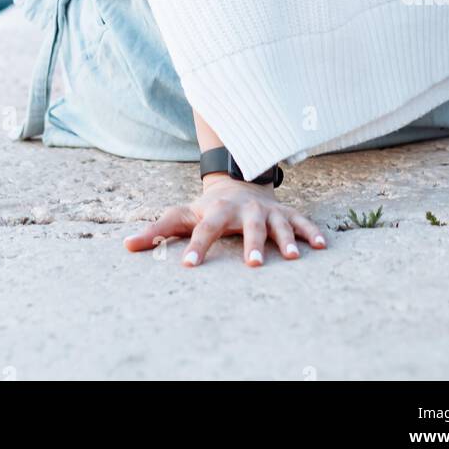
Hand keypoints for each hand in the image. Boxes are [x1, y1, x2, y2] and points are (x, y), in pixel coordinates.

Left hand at [123, 176, 327, 266]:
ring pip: (277, 224)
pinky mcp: (285, 214)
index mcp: (216, 211)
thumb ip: (157, 230)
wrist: (239, 182)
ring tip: (292, 257)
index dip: (197, 247)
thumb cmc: (207, 208)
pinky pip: (302, 222)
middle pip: (247, 226)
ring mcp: (266, 211)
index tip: (188, 266)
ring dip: (286, 239)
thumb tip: (126, 246)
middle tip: (252, 265)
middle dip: (251, 244)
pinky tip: (322, 246)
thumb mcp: (182, 214)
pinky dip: (312, 232)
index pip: (204, 229)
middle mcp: (243, 210)